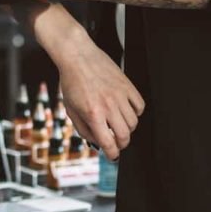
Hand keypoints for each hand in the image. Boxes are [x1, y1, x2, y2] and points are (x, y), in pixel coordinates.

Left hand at [35, 17, 144, 159]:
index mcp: (92, 113)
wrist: (77, 56)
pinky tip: (126, 110)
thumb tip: (97, 142)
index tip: (113, 156)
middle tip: (116, 142)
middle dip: (121, 144)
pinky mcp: (127, 85)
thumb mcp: (71, 109)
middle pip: (125, 135)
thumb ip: (83, 129)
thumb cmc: (71, 81)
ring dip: (127, 128)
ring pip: (134, 123)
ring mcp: (120, 95)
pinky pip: (139, 106)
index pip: (108, 143)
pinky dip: (135, 112)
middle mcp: (108, 105)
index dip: (112, 154)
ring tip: (118, 124)